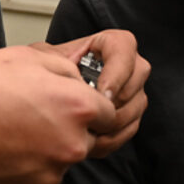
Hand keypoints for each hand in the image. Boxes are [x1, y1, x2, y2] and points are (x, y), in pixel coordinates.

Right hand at [0, 45, 117, 183]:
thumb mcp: (27, 57)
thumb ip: (67, 69)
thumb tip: (83, 80)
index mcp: (78, 106)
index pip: (110, 111)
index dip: (91, 104)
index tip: (71, 102)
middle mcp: (73, 143)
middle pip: (88, 137)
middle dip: (68, 126)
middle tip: (32, 114)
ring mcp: (53, 172)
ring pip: (62, 158)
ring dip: (48, 147)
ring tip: (11, 129)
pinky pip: (42, 176)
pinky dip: (29, 165)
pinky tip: (4, 148)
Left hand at [33, 29, 149, 156]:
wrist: (50, 93)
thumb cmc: (50, 71)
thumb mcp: (47, 58)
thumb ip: (54, 59)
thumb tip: (69, 73)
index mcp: (110, 43)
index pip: (123, 49)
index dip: (115, 74)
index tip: (100, 94)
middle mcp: (128, 63)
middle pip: (135, 81)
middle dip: (113, 103)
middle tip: (92, 115)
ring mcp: (133, 89)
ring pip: (136, 106)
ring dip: (113, 123)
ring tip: (89, 129)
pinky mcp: (131, 112)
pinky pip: (131, 127)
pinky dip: (113, 137)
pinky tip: (93, 139)